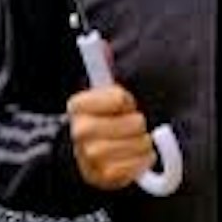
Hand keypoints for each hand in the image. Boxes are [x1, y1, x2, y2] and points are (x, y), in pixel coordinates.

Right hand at [65, 77, 160, 194]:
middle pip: (135, 123)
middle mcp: (80, 131)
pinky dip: (142, 162)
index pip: (119, 97)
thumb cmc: (98, 123)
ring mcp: (91, 155)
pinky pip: (139, 166)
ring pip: (140, 144)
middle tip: (129, 128)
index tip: (123, 105)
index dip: (127, 101)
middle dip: (137, 124)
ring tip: (132, 143)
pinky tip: (134, 159)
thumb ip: (102, 68)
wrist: (80, 160)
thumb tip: (103, 45)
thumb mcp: (98, 95)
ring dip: (143, 144)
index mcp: (78, 106)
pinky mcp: (104, 176)